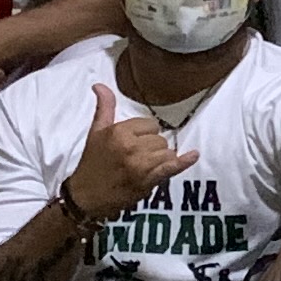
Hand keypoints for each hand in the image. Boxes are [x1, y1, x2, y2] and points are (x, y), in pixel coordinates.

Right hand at [66, 82, 197, 219]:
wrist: (87, 195)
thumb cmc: (92, 162)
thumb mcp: (96, 132)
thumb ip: (104, 107)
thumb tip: (100, 84)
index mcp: (119, 132)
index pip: (149, 125)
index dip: (144, 134)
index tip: (133, 143)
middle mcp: (132, 147)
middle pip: (159, 139)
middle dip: (151, 147)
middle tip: (135, 157)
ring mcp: (142, 165)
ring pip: (167, 152)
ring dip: (160, 159)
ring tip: (144, 166)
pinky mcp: (149, 180)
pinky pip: (172, 167)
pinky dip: (185, 162)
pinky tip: (194, 155)